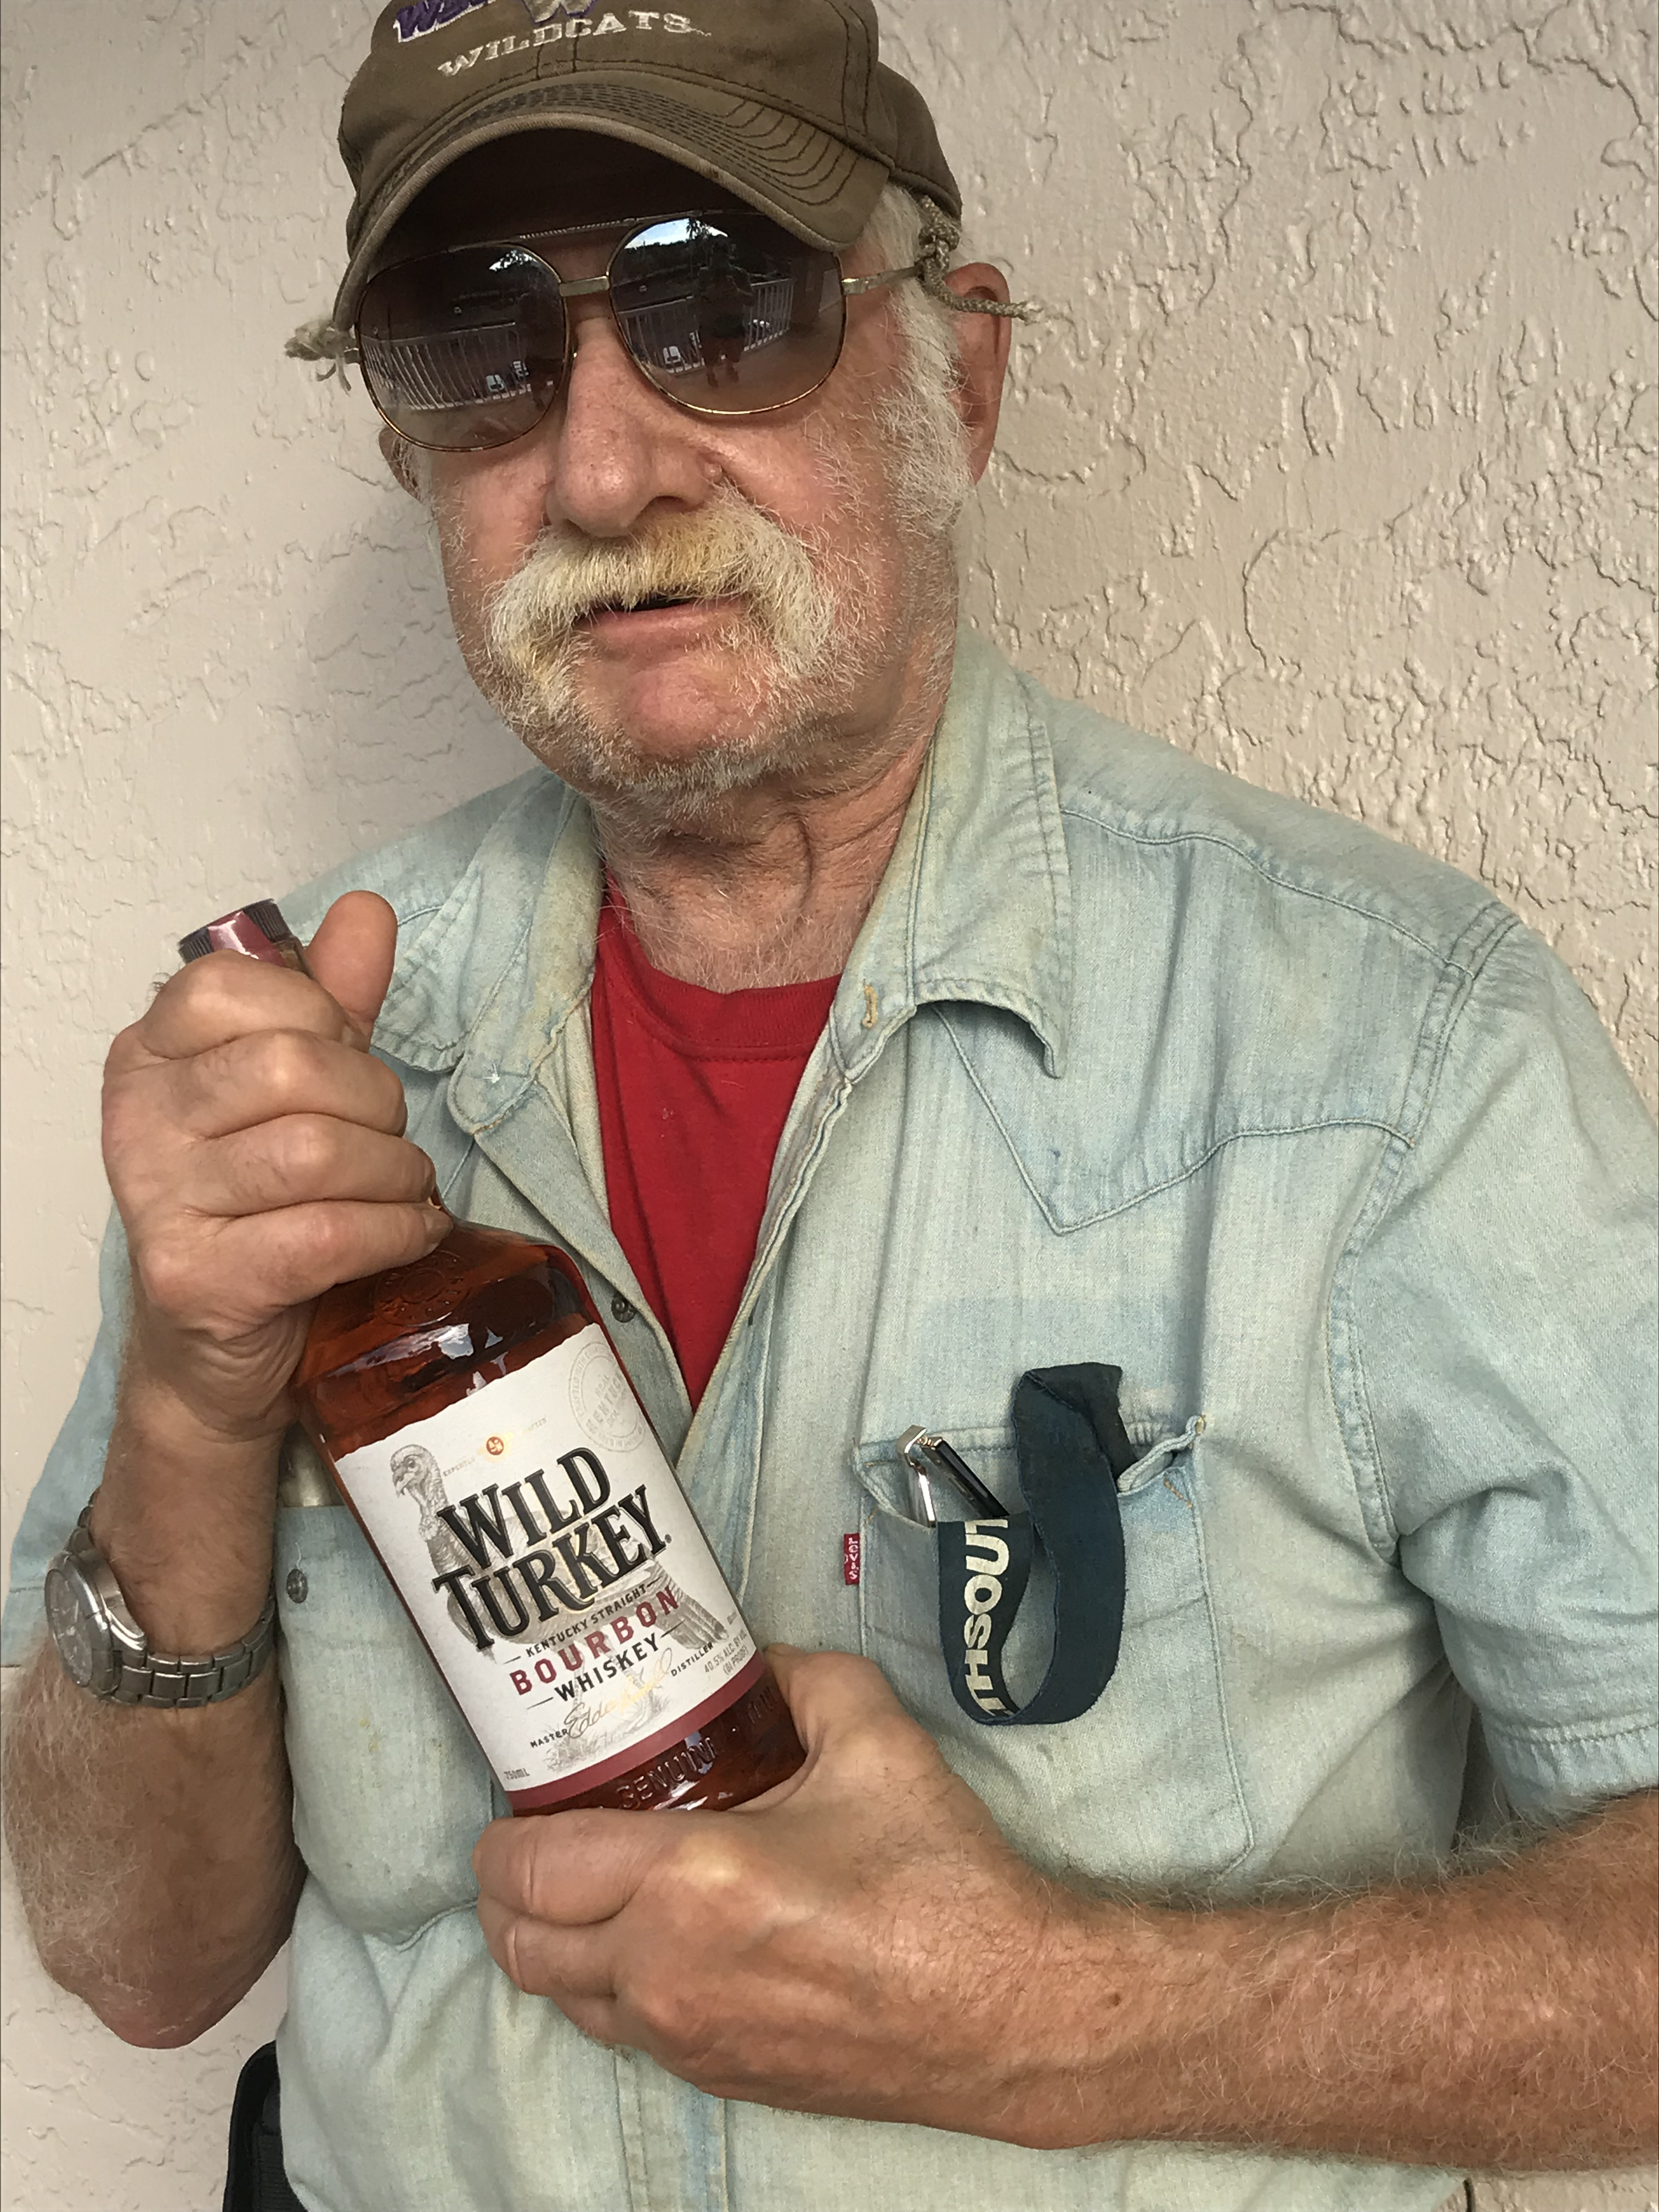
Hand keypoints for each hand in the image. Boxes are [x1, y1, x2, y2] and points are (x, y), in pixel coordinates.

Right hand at [102, 890, 447, 1444]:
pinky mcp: (196, 1279)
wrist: (217, 1349)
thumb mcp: (299, 1088)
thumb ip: (330, 998)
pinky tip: (411, 1233)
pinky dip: (394, 1231)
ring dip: (394, 1173)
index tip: (345, 1062)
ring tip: (403, 1190)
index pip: (235, 986)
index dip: (321, 1018)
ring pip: (317, 1152)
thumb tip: (365, 911)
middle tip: (389, 1140)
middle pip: (291, 1067)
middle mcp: (137, 1120)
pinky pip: (326, 1234)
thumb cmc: (261, 1206)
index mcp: (148, 1055)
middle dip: (375, 1102)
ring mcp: (157, 1203)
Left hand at [473, 1648, 1086, 2143]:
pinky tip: (646, 1934)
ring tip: (584, 1883)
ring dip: (549, 1939)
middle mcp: (665, 1973)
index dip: (502, 1833)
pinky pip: (618, 2030)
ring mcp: (686, 2038)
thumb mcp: (875, 1738)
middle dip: (507, 1887)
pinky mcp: (715, 2076)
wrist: (1002, 2012)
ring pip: (558, 1996)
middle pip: (520, 1943)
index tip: (521, 1796)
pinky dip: (603, 1983)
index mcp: (689, 1884)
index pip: (531, 1869)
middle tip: (536, 1833)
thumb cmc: (938, 1882)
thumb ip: (802, 1678)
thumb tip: (756, 1662)